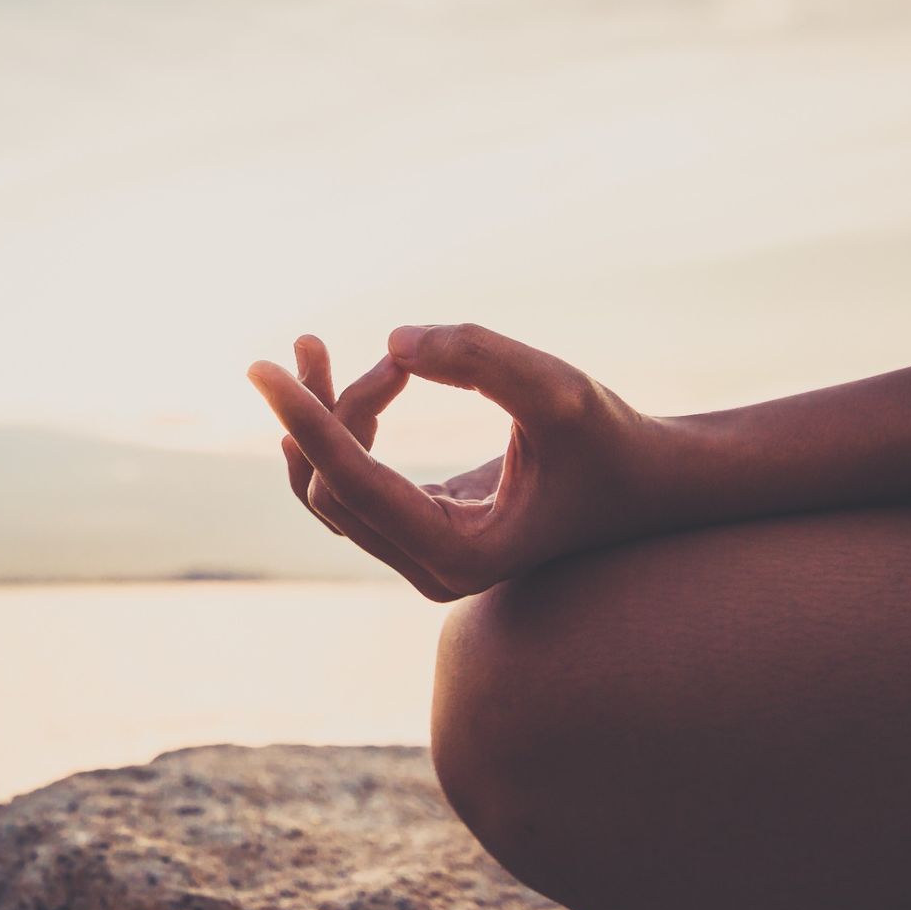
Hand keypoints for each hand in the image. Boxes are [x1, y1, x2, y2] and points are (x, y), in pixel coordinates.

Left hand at [251, 324, 667, 600]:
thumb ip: (480, 357)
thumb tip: (392, 340)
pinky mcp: (422, 530)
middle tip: (316, 340)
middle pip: (330, 486)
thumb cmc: (610, 440)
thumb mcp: (559, 389)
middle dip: (321, 407)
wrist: (650, 482)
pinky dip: (342, 428)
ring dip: (317, 416)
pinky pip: (354, 483)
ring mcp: (423, 556)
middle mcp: (430, 569)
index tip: (261, 368)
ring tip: (311, 344)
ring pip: (331, 488)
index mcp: (458, 554)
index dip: (304, 420)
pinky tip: (358, 372)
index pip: (351, 484)